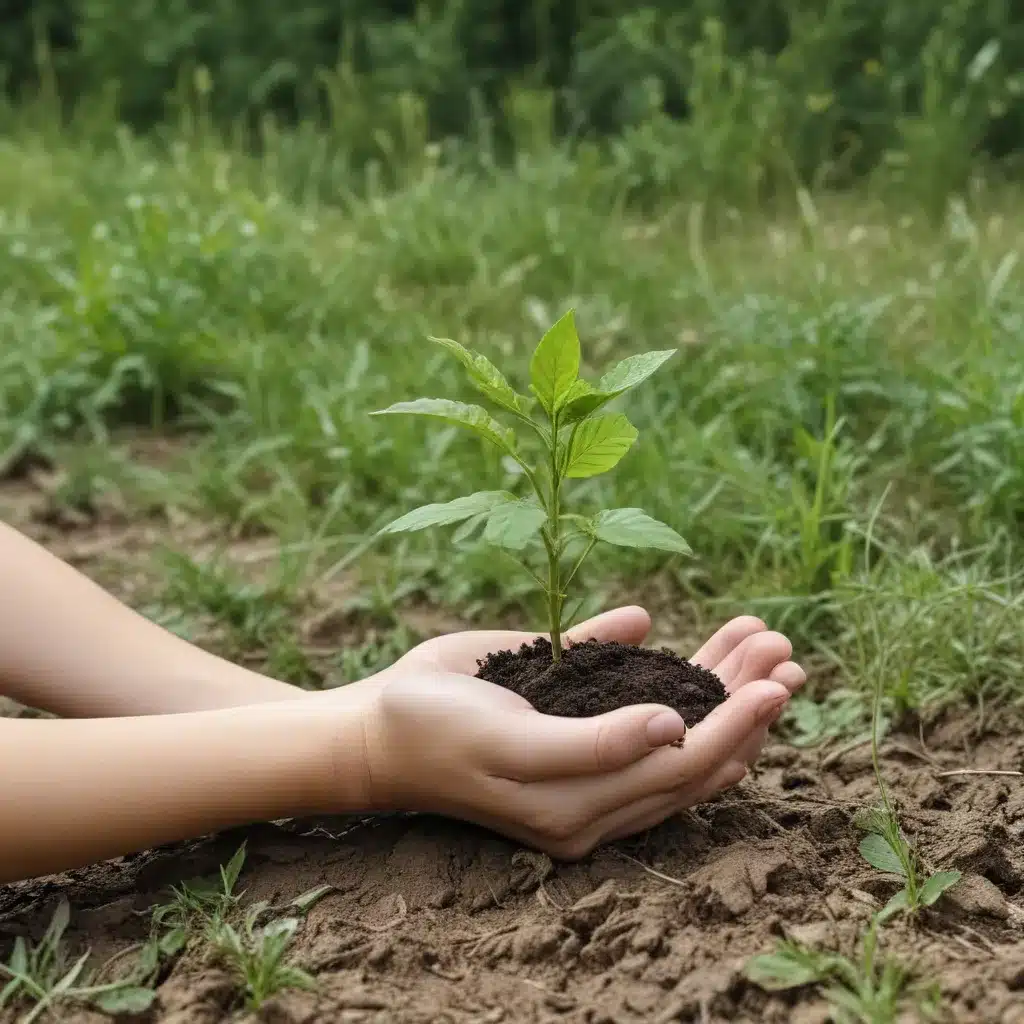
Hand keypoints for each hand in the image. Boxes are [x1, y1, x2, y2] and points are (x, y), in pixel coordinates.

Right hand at [341, 608, 803, 858]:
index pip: (683, 771)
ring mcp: (589, 764)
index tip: (776, 682)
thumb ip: (589, 744)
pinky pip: (641, 712)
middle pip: (695, 753)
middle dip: (744, 701)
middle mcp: (598, 794)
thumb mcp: (506, 739)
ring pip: (680, 735)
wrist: (380, 729)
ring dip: (724, 686)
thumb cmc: (435, 731)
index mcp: (584, 808)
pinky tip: (691, 640)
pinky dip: (677, 676)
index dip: (736, 727)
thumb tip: (672, 727)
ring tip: (762, 641)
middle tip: (784, 652)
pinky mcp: (575, 731)